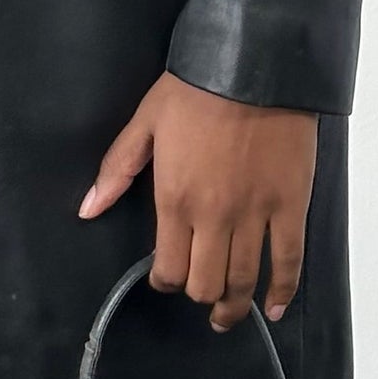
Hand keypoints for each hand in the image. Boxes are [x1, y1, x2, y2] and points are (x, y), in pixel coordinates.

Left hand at [77, 70, 317, 331]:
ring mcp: (255, 214)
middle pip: (206, 284)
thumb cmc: (194, 89)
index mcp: (175, 198)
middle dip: (200, 295)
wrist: (252, 64)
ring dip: (235, 305)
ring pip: (244, 279)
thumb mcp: (145, 123)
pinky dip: (283, 290)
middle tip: (201, 295)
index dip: (166, 282)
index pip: (169, 267)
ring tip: (229, 314)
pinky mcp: (290, 205)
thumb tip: (87, 209)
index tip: (167, 278)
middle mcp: (214, 216)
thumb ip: (117, 169)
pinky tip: (274, 307)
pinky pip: (289, 260)